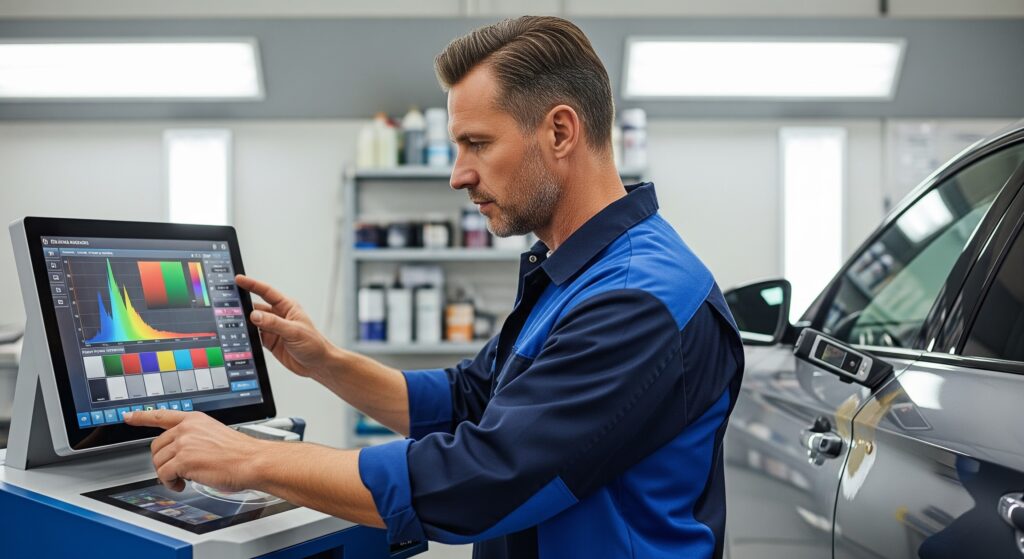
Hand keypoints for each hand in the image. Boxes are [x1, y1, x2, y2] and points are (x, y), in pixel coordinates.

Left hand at [124, 409, 269, 492]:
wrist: (252, 461)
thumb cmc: (240, 453)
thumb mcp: (214, 435)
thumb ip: (195, 438)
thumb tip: (180, 454)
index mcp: (195, 420)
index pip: (161, 415)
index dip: (142, 416)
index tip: (129, 416)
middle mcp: (187, 429)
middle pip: (156, 447)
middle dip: (163, 461)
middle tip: (178, 471)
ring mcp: (184, 443)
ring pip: (158, 463)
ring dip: (168, 475)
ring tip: (184, 479)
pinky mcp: (183, 460)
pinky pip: (164, 475)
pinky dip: (171, 483)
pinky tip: (183, 484)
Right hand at [235, 274, 332, 377]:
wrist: (318, 365)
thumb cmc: (314, 345)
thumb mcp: (294, 331)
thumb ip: (274, 323)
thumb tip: (254, 315)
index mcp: (288, 307)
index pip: (267, 292)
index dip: (252, 285)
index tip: (239, 279)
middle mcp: (279, 316)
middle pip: (257, 307)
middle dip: (243, 305)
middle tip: (228, 303)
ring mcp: (273, 329)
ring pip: (253, 322)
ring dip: (244, 322)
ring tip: (231, 320)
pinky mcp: (270, 341)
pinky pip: (254, 336)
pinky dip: (246, 336)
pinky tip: (238, 335)